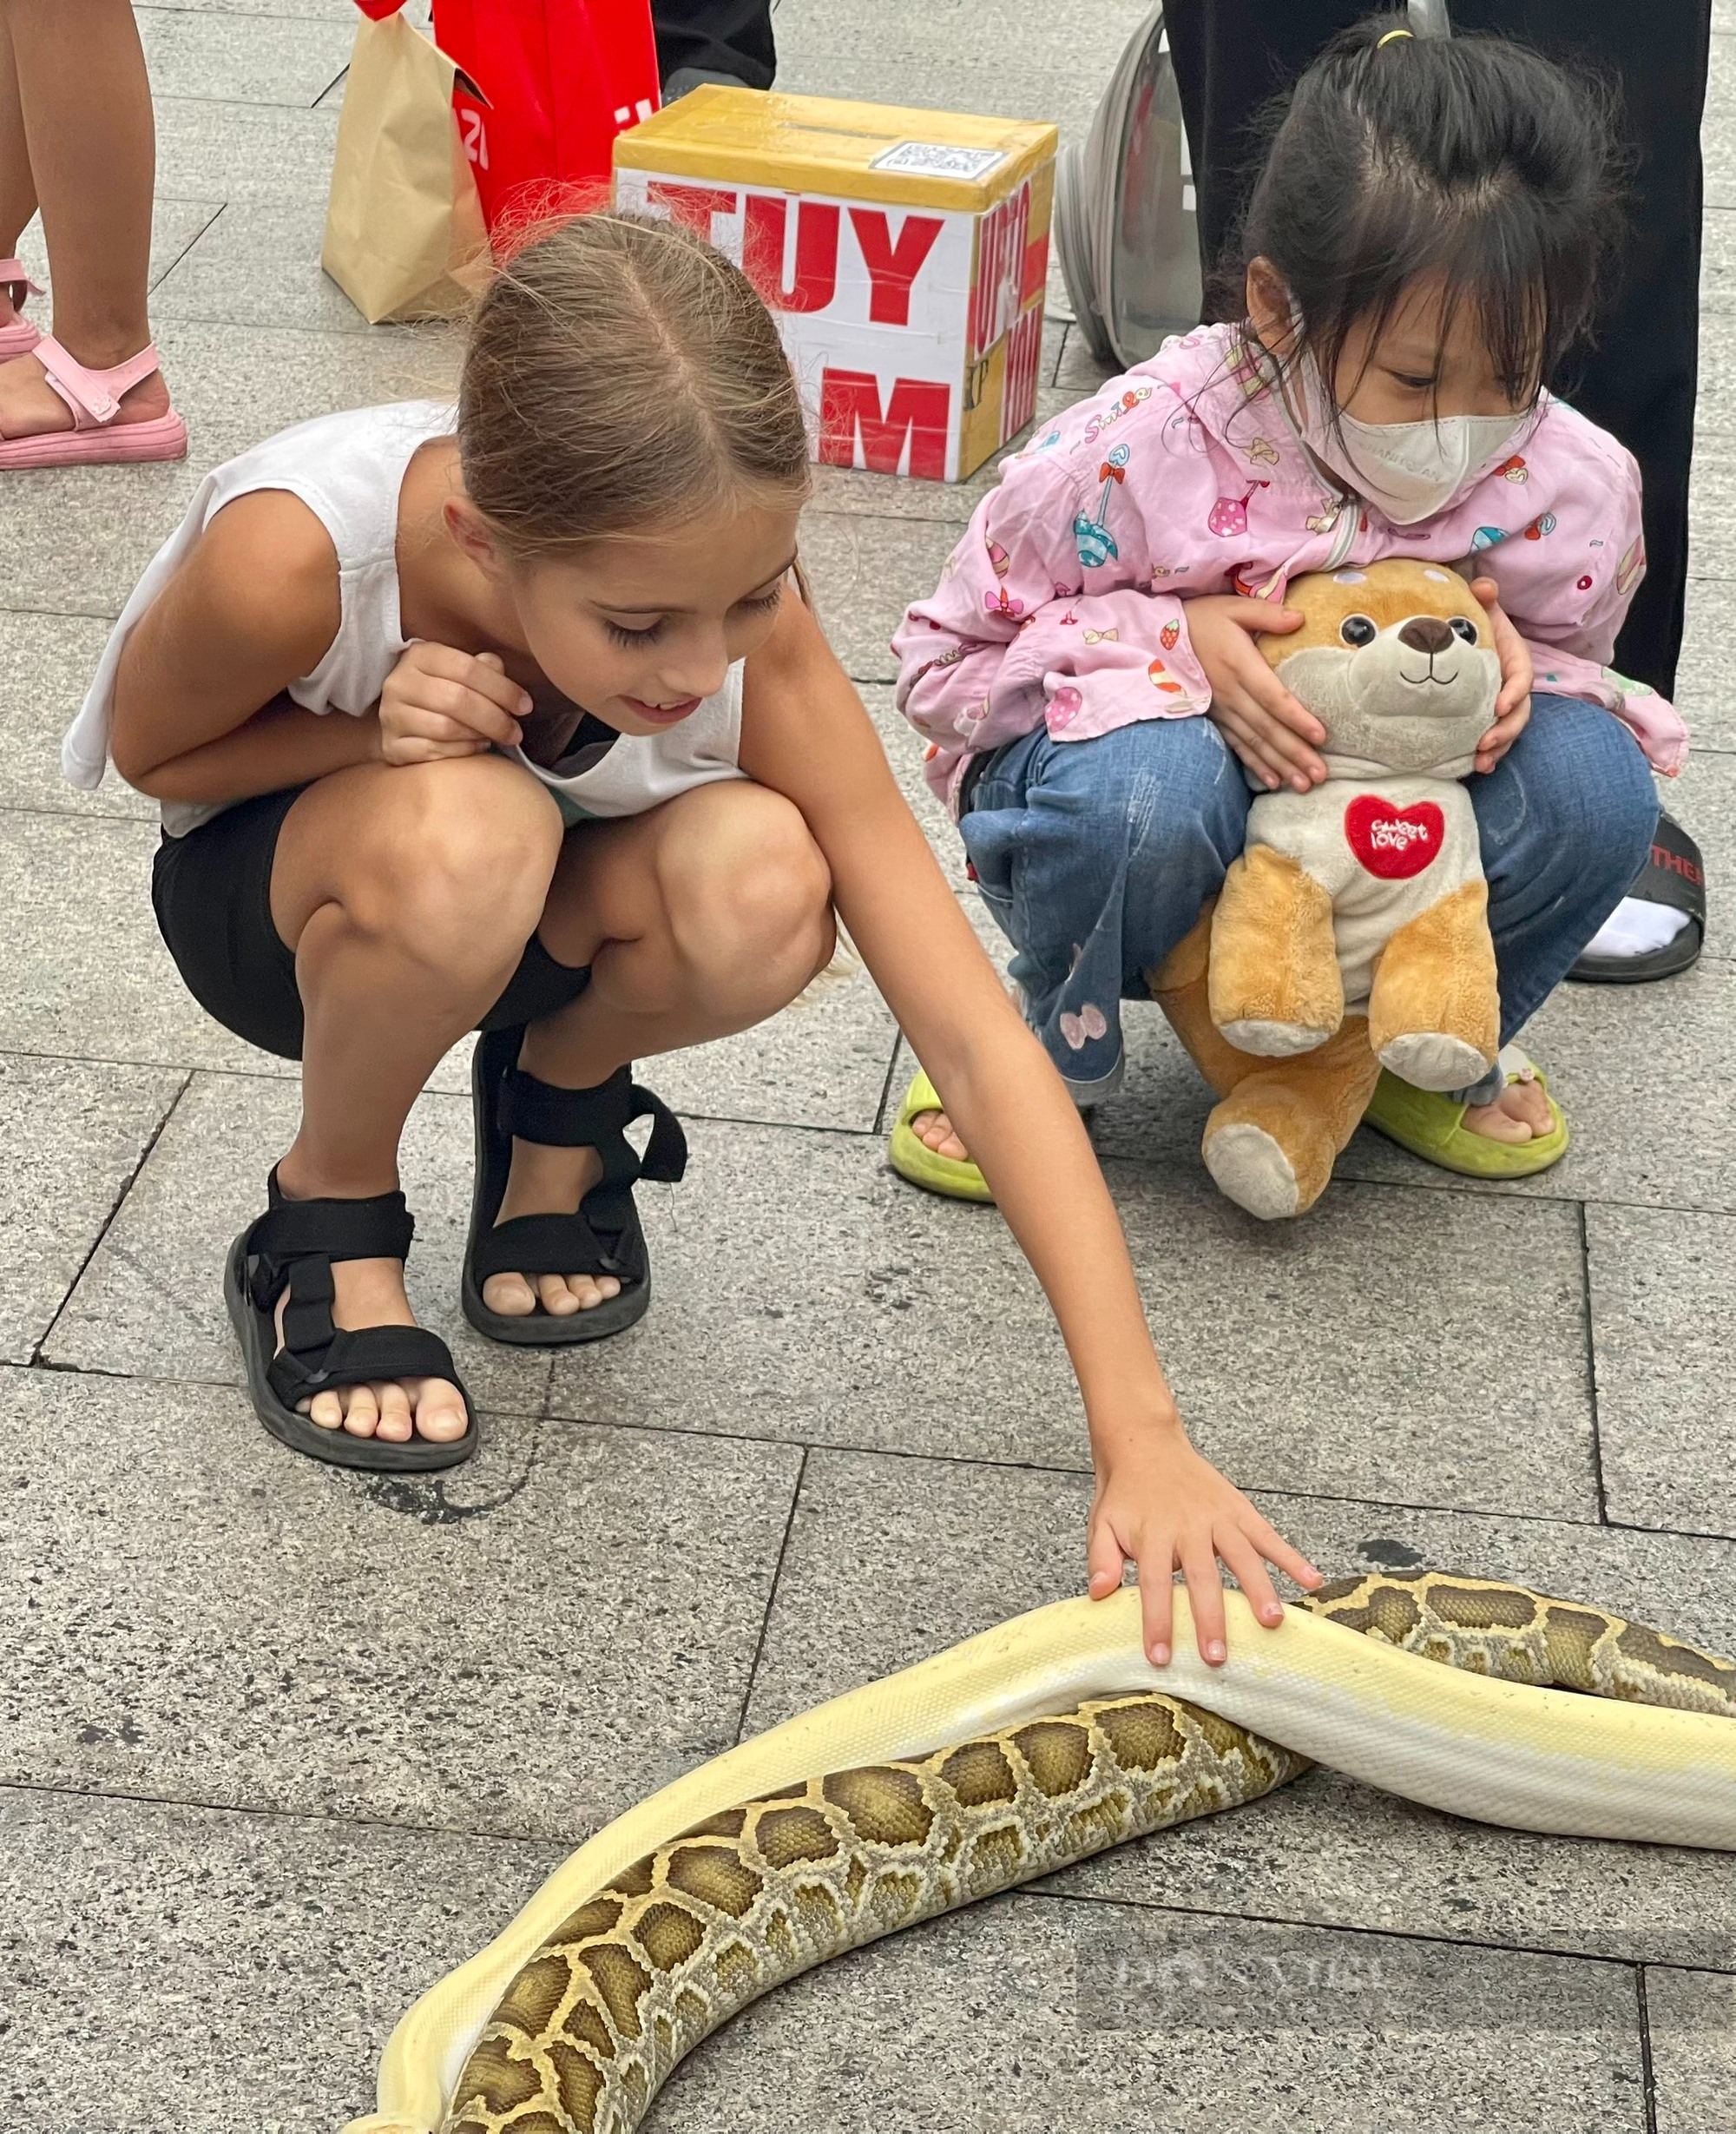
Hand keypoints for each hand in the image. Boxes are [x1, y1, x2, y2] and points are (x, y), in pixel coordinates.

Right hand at [377, 643, 530, 765]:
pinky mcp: (391, 746)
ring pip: (445, 728)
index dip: (501, 688)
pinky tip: (475, 747)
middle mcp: (399, 682)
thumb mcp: (460, 672)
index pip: (466, 668)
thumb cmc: (441, 693)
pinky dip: (462, 751)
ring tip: (492, 738)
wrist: (402, 721)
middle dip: (495, 718)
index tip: (525, 705)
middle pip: (457, 699)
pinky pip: (434, 752)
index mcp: (420, 655)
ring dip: (478, 736)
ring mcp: (391, 715)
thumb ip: (482, 668)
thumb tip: (499, 669)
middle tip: (515, 732)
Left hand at [1086, 1414, 1322, 1666]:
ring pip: (1242, 1555)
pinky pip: (1267, 1534)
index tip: (1160, 1657)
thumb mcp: (1102, 1523)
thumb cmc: (1124, 1494)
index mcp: (1152, 1534)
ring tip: (1272, 1621)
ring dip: (1258, 1589)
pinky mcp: (1238, 1508)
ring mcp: (1217, 1516)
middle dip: (1210, 1617)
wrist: (1145, 1443)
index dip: (1157, 1621)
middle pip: (1201, 1576)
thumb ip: (1102, 1559)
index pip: (1154, 1584)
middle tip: (1219, 1656)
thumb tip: (1099, 1594)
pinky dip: (1291, 1556)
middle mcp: (1188, 1526)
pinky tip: (1312, 1580)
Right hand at [1187, 595, 1326, 792]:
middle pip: (1267, 728)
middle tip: (1320, 774)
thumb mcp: (1233, 607)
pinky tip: (1273, 781)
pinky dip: (1255, 765)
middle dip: (1295, 753)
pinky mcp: (1214, 719)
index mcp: (1239, 665)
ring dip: (1279, 766)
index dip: (1297, 718)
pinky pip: (1237, 746)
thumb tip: (1300, 619)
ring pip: (1254, 743)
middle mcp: (1230, 693)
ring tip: (1303, 785)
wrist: (1155, 639)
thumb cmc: (1201, 620)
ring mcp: (1221, 710)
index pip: (1273, 697)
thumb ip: (1267, 614)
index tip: (1320, 736)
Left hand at [1468, 576, 1531, 774]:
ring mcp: (1501, 707)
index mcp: (1515, 662)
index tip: (1499, 705)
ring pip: (1507, 732)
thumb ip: (1484, 597)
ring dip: (1497, 750)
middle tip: (1484, 743)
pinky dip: (1487, 755)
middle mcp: (1513, 688)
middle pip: (1519, 714)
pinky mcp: (1487, 720)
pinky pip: (1493, 741)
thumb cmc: (1476, 625)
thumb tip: (1482, 586)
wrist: (1466, 642)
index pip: (1522, 678)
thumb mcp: (1482, 610)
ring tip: (1479, 763)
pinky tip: (1473, 768)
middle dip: (1505, 731)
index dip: (1515, 692)